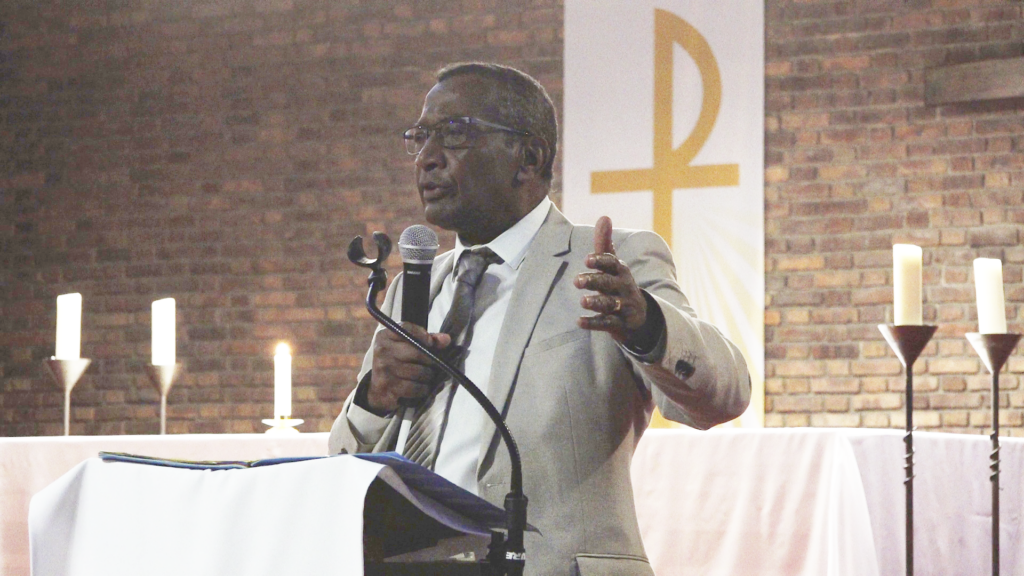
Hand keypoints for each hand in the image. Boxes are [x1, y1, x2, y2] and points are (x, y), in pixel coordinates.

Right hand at [367, 322, 451, 411]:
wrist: (376, 389)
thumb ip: (426, 339)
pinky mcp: (387, 387)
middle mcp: (382, 350)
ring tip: (428, 377)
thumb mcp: (405, 346)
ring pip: (419, 372)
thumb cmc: (396, 362)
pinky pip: (415, 388)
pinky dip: (423, 389)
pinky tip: (422, 388)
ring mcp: (383, 369)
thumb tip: (446, 339)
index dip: (424, 336)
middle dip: (431, 361)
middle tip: (434, 365)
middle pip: (418, 352)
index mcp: (385, 336)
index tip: (431, 344)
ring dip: (428, 376)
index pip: (408, 329)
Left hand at [574, 216, 646, 342]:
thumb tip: (604, 217)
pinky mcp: (619, 324)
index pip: (612, 264)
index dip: (601, 261)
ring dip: (596, 302)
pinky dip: (594, 323)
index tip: (587, 260)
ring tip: (582, 301)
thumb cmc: (618, 284)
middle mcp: (624, 288)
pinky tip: (579, 322)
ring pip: (610, 304)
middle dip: (595, 281)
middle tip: (576, 281)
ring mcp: (623, 307)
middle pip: (609, 284)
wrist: (639, 316)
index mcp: (621, 272)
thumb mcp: (613, 265)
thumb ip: (605, 243)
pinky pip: (607, 324)